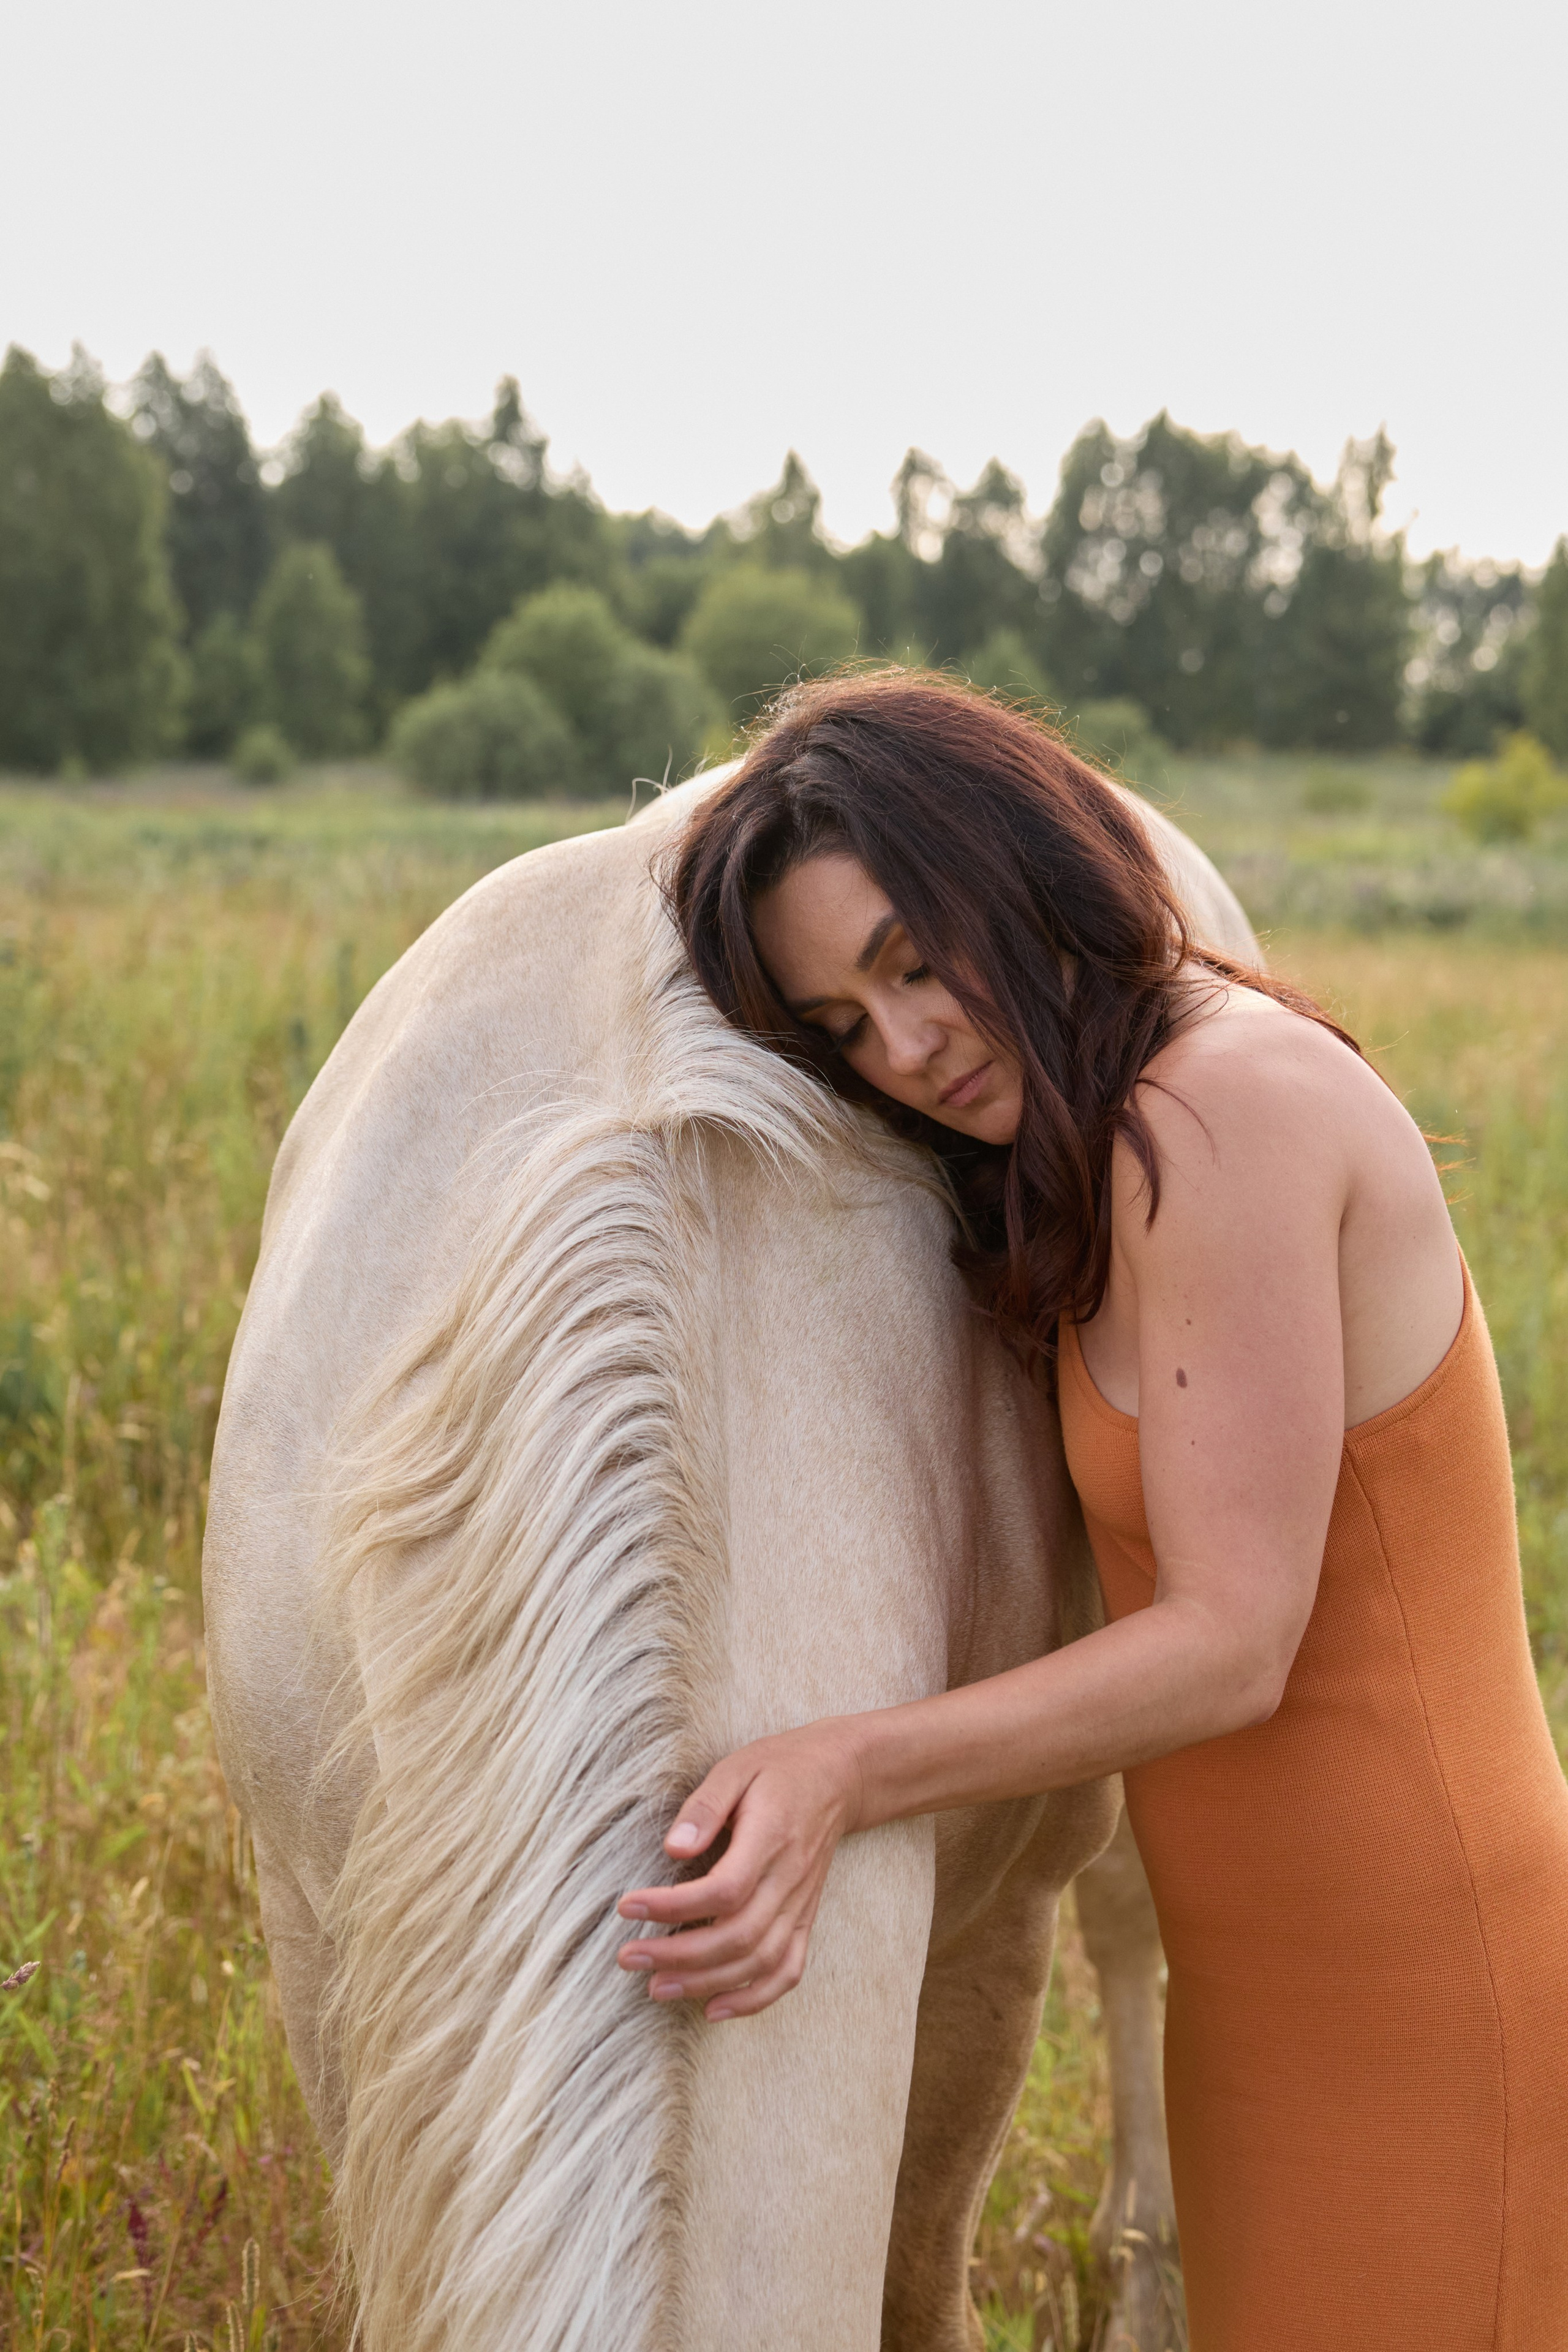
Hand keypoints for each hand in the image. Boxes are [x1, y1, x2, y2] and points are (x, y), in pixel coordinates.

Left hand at [616, 1720, 865, 2021]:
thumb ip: (704, 1806)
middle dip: (679, 1956)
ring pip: (760, 1962)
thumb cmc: (779, 1769)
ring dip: (706, 1983)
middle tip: (629, 1957)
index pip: (723, 1890)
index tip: (627, 1906)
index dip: (673, 1907)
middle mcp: (789, 1879)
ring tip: (656, 1986)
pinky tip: (713, 2008)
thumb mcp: (736, 1768)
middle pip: (738, 1936)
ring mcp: (801, 1904)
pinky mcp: (806, 1918)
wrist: (839, 1778)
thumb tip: (673, 1848)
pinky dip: (753, 1999)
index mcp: (770, 1838)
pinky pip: (787, 1971)